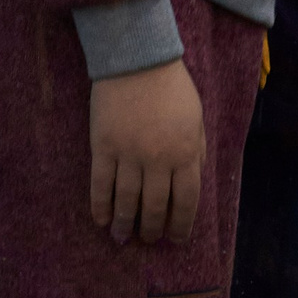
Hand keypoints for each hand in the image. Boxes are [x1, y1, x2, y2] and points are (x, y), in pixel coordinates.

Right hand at [89, 60, 205, 246]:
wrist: (136, 59)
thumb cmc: (171, 86)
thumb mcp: (196, 118)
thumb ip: (197, 150)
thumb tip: (197, 177)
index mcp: (186, 153)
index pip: (186, 201)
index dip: (181, 225)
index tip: (176, 239)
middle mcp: (159, 160)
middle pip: (156, 206)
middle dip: (152, 228)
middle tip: (148, 239)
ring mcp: (129, 154)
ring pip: (127, 201)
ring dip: (125, 223)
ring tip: (123, 237)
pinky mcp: (103, 147)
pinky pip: (101, 184)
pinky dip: (100, 206)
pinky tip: (101, 220)